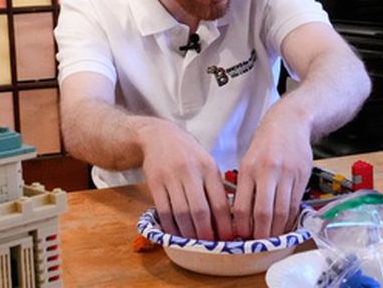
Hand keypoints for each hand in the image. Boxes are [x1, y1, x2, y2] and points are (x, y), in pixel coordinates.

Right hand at [139, 119, 233, 240]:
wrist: (159, 136)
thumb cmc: (188, 153)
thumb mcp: (207, 163)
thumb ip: (216, 186)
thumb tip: (227, 218)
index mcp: (208, 167)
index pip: (219, 201)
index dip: (224, 224)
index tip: (228, 238)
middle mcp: (190, 172)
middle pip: (200, 210)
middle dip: (206, 233)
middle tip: (210, 246)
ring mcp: (171, 177)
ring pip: (181, 213)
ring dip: (188, 233)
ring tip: (194, 243)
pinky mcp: (155, 183)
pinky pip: (163, 211)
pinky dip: (170, 226)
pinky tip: (176, 234)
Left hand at [232, 106, 312, 238]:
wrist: (291, 122)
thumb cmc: (266, 143)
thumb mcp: (248, 159)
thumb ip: (245, 185)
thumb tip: (241, 215)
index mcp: (249, 169)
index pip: (242, 206)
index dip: (242, 226)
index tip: (240, 236)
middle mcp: (267, 172)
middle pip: (264, 212)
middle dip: (261, 234)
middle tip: (258, 244)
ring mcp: (287, 175)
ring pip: (282, 211)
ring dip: (277, 230)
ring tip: (271, 238)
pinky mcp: (302, 177)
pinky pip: (295, 205)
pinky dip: (290, 219)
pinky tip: (284, 225)